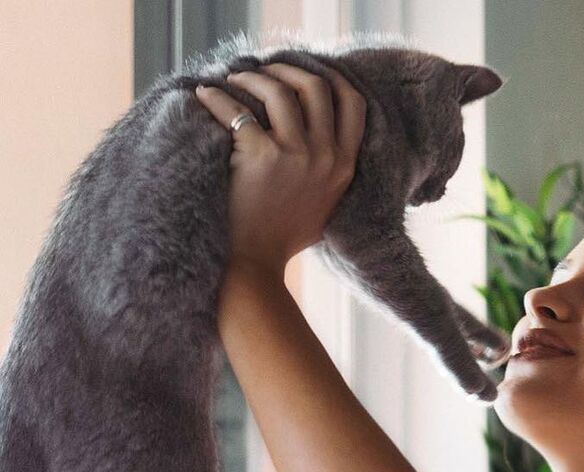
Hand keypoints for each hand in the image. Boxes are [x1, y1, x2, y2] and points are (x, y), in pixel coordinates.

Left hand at [194, 63, 365, 275]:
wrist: (256, 265)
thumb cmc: (282, 237)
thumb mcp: (325, 204)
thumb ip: (330, 171)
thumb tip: (317, 136)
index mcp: (344, 165)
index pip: (353, 103)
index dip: (330, 76)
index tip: (305, 69)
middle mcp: (326, 157)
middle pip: (316, 87)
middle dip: (286, 70)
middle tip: (261, 70)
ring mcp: (296, 156)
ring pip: (280, 91)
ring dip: (253, 77)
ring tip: (231, 80)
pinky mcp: (261, 158)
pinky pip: (239, 112)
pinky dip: (218, 99)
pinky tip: (205, 97)